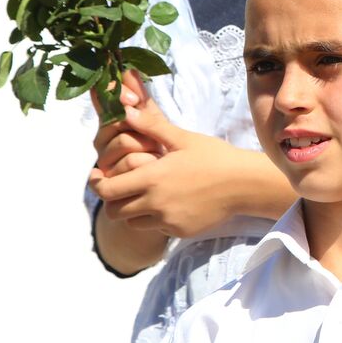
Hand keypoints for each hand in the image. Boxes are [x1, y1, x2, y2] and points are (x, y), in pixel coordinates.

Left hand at [88, 92, 253, 238]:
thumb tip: (127, 110)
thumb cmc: (215, 156)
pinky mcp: (178, 232)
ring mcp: (167, 221)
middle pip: (114, 211)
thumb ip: (152, 126)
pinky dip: (155, 219)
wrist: (244, 184)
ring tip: (145, 195)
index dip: (96, 183)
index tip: (97, 176)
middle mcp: (155, 203)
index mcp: (152, 178)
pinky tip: (170, 203)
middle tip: (119, 187)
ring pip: (132, 222)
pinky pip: (156, 229)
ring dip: (132, 210)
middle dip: (112, 200)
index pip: (106, 189)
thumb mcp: (183, 138)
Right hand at [91, 71, 160, 177]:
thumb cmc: (158, 146)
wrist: (165, 183)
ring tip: (157, 154)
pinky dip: (149, 163)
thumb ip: (140, 98)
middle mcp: (101, 140)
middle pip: (116, 121)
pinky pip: (131, 163)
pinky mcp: (109, 184)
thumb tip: (129, 70)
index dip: (116, 94)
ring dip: (149, 146)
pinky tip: (155, 168)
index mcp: (109, 122)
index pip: (103, 99)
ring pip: (125, 142)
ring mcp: (103, 162)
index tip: (134, 99)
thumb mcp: (153, 120)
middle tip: (157, 136)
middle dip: (143, 126)